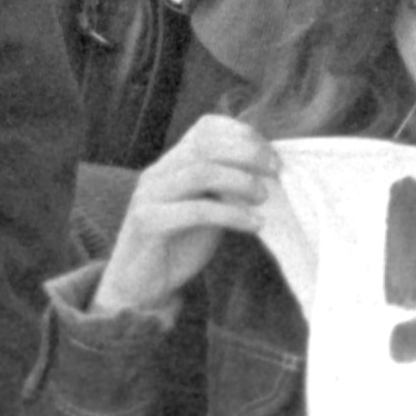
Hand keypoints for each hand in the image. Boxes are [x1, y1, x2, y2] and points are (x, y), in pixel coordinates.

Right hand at [95, 114, 278, 320]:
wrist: (138, 288)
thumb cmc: (178, 246)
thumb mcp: (208, 208)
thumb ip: (227, 186)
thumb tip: (269, 169)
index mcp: (172, 162)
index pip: (205, 127)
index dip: (242, 133)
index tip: (272, 154)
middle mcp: (158, 172)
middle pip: (205, 144)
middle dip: (247, 153)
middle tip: (276, 171)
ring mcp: (149, 195)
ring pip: (200, 172)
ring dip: (241, 181)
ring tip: (264, 197)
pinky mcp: (147, 223)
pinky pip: (195, 210)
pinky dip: (231, 214)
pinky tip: (254, 224)